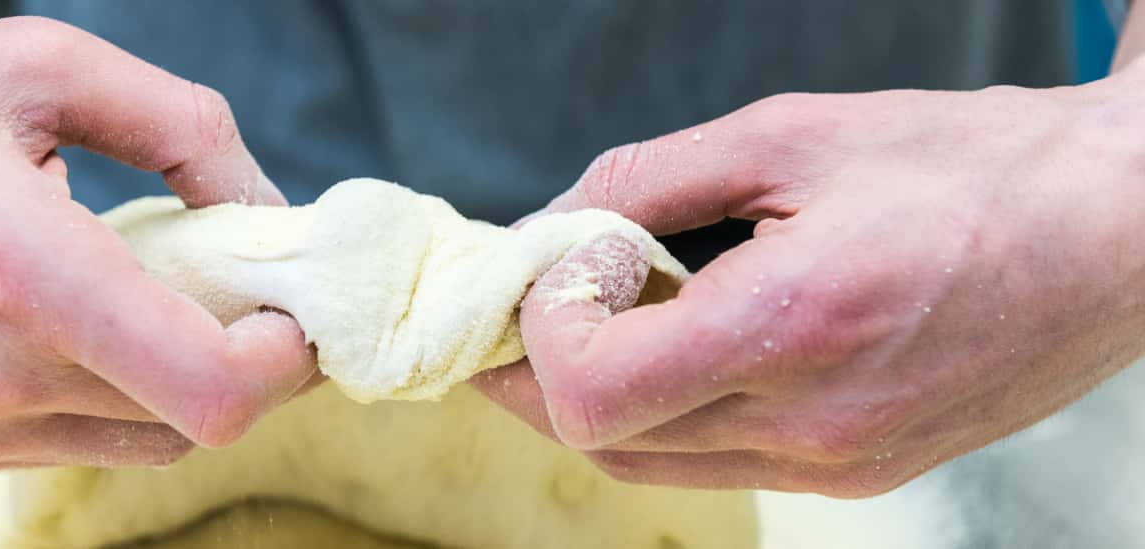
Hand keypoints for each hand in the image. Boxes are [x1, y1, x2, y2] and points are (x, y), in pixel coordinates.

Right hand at [0, 18, 314, 473]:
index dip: (286, 361)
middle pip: (191, 418)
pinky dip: (106, 394)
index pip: (213, 387)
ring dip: (177, 381)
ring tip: (152, 296)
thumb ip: (181, 129)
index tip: (296, 308)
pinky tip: (77, 324)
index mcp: (24, 273)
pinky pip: (65, 444)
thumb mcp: (38, 66)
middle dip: (246, 359)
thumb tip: (263, 206)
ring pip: (136, 441)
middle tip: (244, 288)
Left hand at [475, 62, 1144, 496]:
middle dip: (541, 370)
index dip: (541, 331)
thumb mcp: (794, 135)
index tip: (556, 264)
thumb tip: (553, 221)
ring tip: (605, 313)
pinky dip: (670, 412)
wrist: (1119, 234)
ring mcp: (839, 463)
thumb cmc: (970, 168)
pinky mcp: (860, 472)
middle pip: (607, 441)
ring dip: (601, 396)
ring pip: (654, 464)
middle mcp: (813, 424)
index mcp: (794, 327)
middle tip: (536, 298)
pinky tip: (680, 343)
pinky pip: (720, 463)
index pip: (594, 391)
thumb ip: (650, 180)